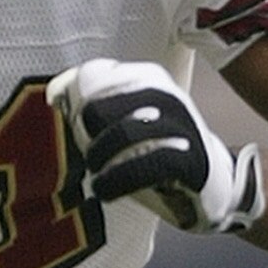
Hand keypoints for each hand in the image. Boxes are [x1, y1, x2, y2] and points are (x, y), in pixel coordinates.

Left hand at [46, 58, 263, 235]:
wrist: (213, 183)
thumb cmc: (161, 151)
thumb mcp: (130, 121)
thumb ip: (96, 107)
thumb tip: (53, 93)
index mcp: (146, 78)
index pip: (94, 77)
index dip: (75, 106)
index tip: (78, 132)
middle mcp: (163, 93)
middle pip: (101, 105)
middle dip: (85, 134)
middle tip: (89, 156)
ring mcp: (179, 124)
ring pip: (124, 133)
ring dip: (101, 159)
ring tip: (97, 177)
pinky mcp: (191, 157)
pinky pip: (149, 164)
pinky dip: (119, 180)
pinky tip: (107, 191)